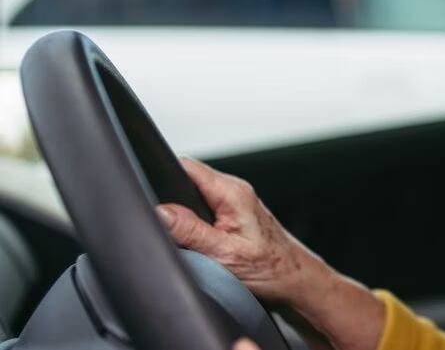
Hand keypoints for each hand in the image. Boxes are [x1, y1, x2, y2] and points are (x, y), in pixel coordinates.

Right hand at [161, 158, 385, 349]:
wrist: (295, 280)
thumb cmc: (271, 268)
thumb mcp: (223, 254)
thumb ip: (190, 232)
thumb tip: (160, 211)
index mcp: (232, 193)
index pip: (186, 166)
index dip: (161, 174)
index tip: (146, 192)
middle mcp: (234, 191)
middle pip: (187, 179)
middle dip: (168, 196)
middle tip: (161, 223)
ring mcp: (235, 202)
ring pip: (194, 194)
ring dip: (181, 210)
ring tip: (178, 233)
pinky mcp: (233, 214)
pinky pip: (204, 207)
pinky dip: (193, 220)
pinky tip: (193, 238)